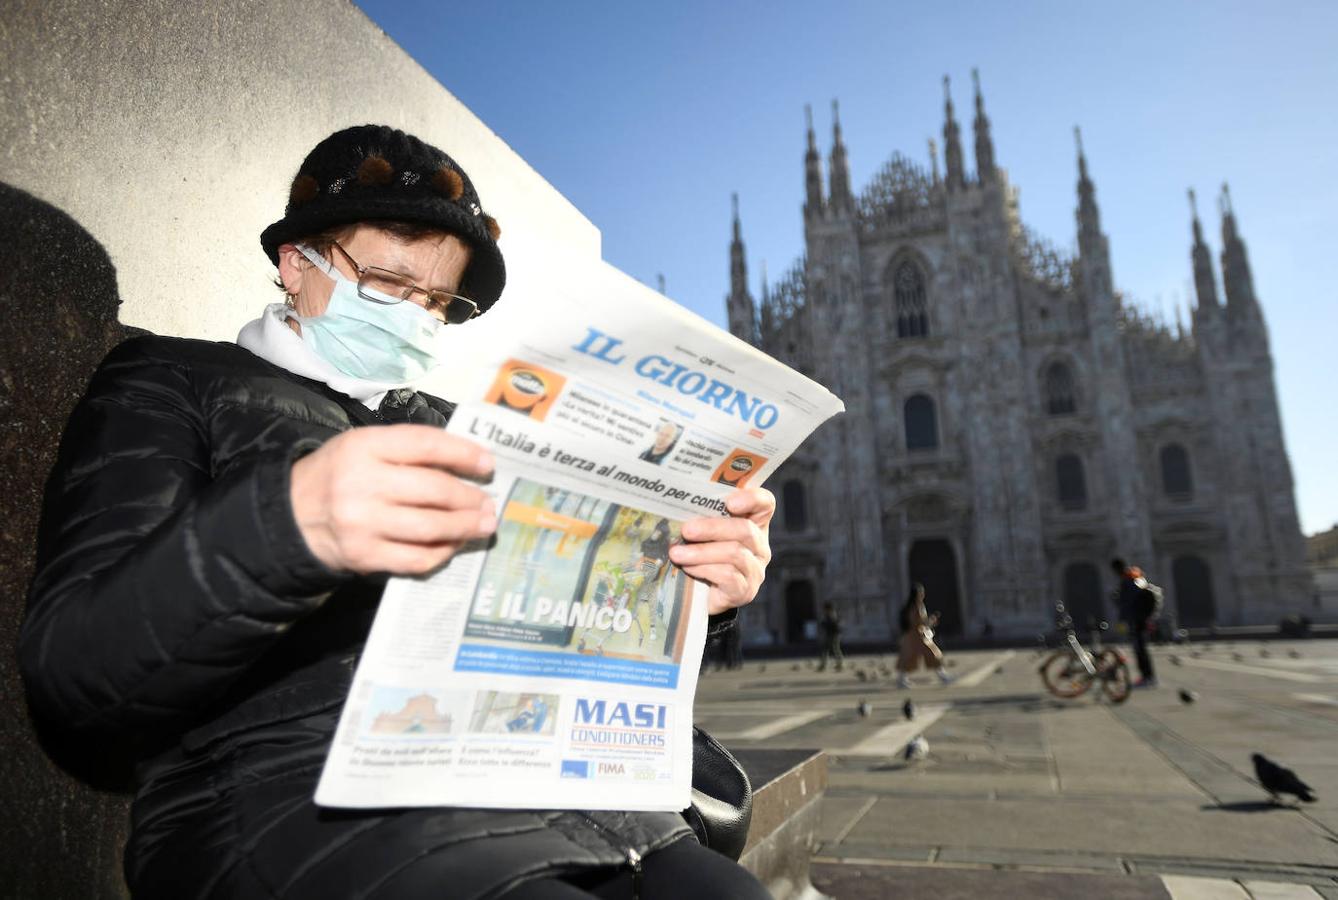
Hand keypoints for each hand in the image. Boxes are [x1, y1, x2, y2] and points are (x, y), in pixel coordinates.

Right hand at [290, 424, 496, 575]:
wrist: (291, 516)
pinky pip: (417, 558)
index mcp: (364, 447)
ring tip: (482, 524)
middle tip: (488, 503)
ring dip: (465, 526)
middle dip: (469, 498)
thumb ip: (408, 450)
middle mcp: (362, 484)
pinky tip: (453, 544)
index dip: (463, 454)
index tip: (488, 464)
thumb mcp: (363, 446)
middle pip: (434, 490)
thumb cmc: (338, 475)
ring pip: (431, 527)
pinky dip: (442, 552)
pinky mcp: (364, 556)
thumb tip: (467, 462)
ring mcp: (362, 523)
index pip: (426, 445)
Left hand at [669, 487, 773, 614]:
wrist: (700, 598)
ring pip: (734, 553)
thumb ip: (702, 519)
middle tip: (686, 530)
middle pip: (745, 529)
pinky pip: (728, 576)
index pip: (765, 504)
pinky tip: (687, 568)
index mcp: (753, 525)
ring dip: (701, 552)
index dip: (752, 499)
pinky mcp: (745, 591)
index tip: (729, 502)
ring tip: (677, 553)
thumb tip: (677, 507)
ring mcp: (755, 570)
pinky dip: (704, 569)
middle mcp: (759, 546)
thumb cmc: (702, 557)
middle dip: (713, 528)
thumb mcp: (704, 535)